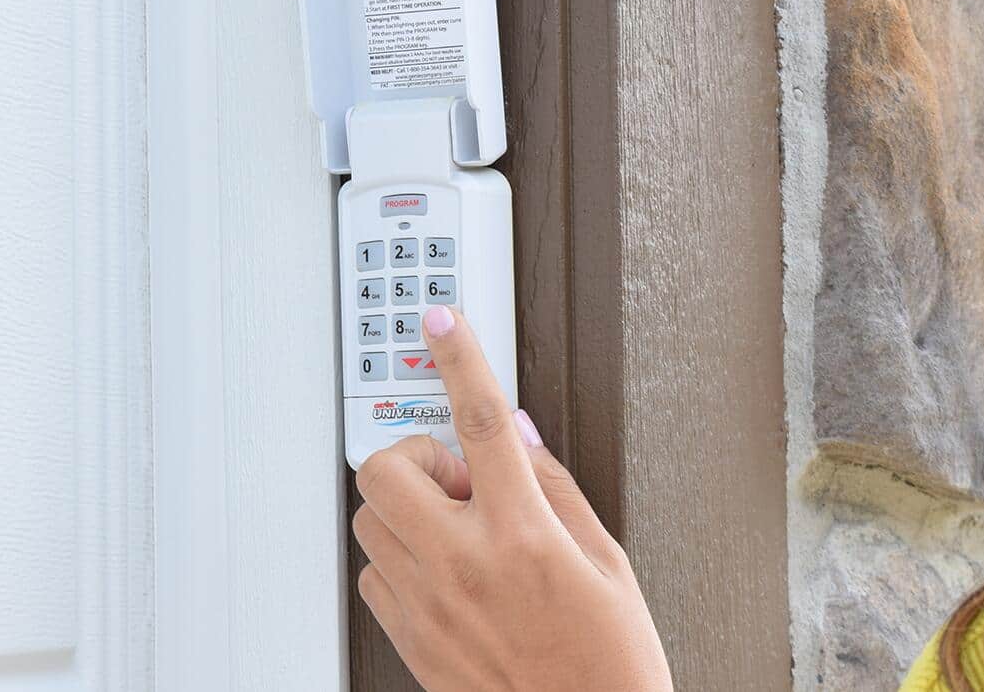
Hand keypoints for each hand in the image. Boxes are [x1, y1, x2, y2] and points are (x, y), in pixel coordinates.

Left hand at [353, 305, 673, 691]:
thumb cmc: (610, 664)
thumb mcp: (606, 561)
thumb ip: (553, 486)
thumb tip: (514, 432)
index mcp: (523, 535)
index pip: (480, 423)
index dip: (461, 361)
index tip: (443, 325)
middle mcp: (465, 565)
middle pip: (390, 469)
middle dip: (417, 456)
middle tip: (461, 479)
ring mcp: (429, 606)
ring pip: (372, 520)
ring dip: (409, 508)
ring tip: (461, 531)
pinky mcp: (410, 641)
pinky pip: (373, 574)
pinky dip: (401, 559)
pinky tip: (447, 573)